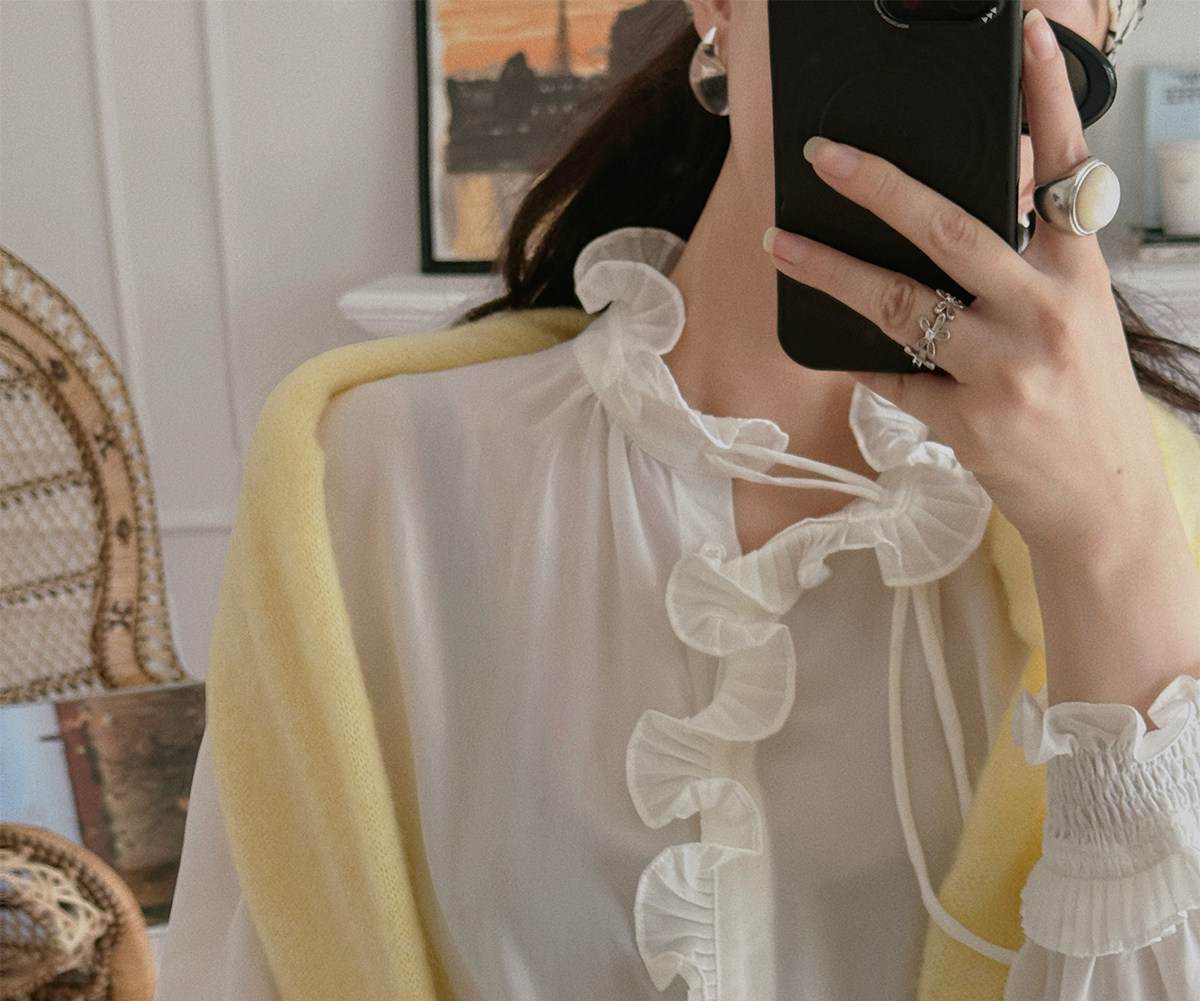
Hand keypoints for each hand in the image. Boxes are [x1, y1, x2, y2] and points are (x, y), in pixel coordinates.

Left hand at [765, 10, 1199, 710]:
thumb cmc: (1083, 401)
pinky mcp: (968, 422)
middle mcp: (1046, 314)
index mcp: (1079, 277)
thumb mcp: (1078, 319)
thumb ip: (1028, 268)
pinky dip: (856, 358)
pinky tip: (825, 341)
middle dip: (880, 186)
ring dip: (831, 270)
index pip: (1066, 173)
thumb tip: (948, 222)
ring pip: (901, 304)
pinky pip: (890, 378)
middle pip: (952, 229)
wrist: (1102, 501)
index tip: (1023, 38)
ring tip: (780, 244)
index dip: (1046, 102)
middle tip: (824, 155)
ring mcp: (1005, 370)